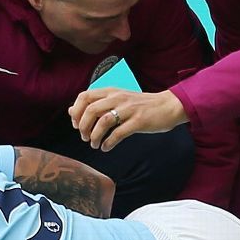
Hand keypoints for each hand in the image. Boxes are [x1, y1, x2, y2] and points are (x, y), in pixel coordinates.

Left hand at [69, 88, 186, 151]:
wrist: (168, 106)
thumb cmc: (141, 105)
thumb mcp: (117, 100)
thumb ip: (95, 104)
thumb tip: (71, 111)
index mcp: (111, 91)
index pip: (84, 96)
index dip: (76, 112)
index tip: (76, 125)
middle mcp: (118, 98)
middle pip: (90, 109)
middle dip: (83, 126)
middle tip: (85, 137)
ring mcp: (129, 109)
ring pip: (103, 121)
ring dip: (95, 136)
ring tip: (95, 144)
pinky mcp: (139, 121)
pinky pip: (118, 133)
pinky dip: (108, 142)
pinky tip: (106, 147)